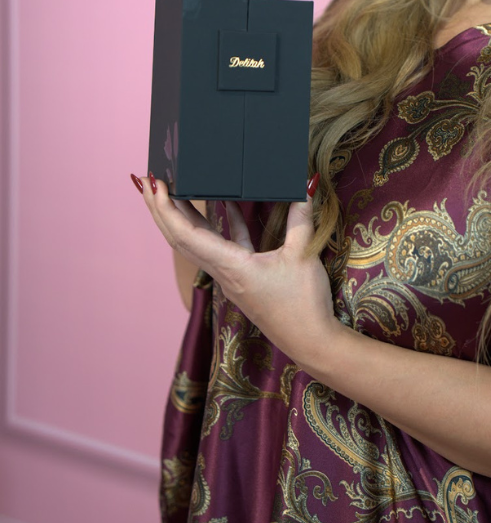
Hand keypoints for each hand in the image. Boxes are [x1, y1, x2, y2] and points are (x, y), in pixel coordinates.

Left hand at [133, 173, 334, 368]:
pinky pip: (223, 246)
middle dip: (161, 209)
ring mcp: (231, 276)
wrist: (310, 342)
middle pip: (179, 238)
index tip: (155, 184)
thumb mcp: (303, 256)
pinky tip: (227, 204)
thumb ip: (301, 220)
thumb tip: (305, 186)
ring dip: (184, 216)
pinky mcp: (244, 277)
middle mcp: (222, 272)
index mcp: (230, 266)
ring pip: (197, 242)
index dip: (166, 208)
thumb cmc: (303, 304)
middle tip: (149, 180)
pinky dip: (221, 224)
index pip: (185, 235)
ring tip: (175, 189)